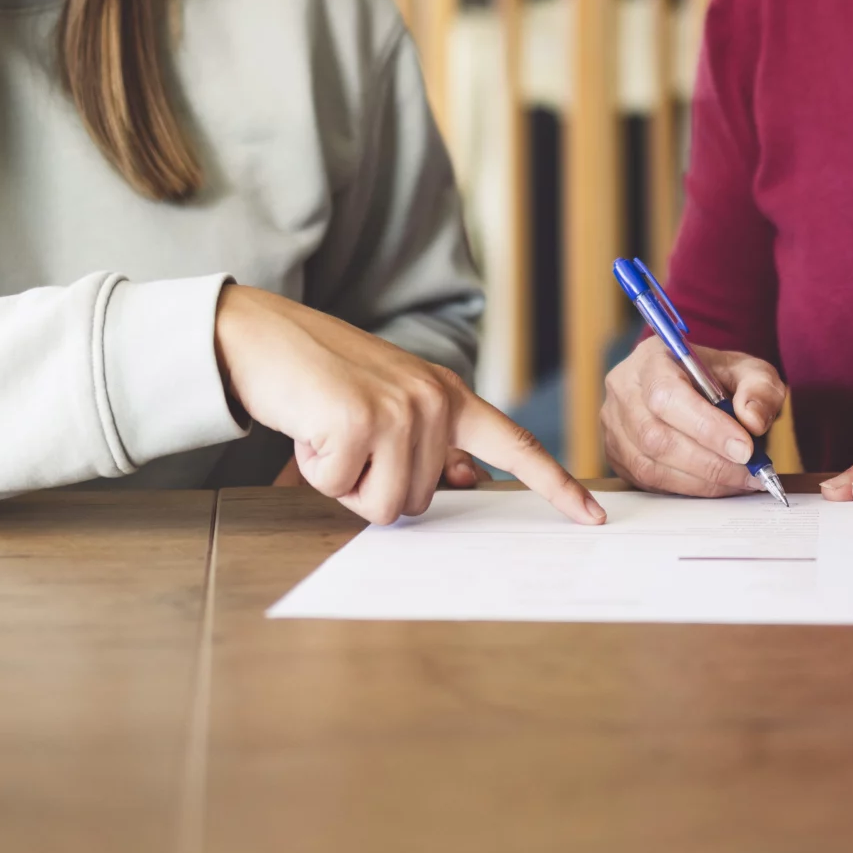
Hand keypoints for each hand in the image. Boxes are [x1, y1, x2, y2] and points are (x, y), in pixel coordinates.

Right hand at [215, 285, 601, 525]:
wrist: (260, 336)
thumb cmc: (322, 379)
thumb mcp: (388, 404)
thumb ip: (428, 443)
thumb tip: (462, 481)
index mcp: (448, 396)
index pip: (515, 445)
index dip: (555, 486)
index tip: (593, 517)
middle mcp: (434, 400)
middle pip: (418, 500)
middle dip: (371, 483)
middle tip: (345, 437)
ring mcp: (401, 409)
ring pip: (384, 506)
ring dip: (345, 480)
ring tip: (329, 431)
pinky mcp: (360, 421)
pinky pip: (340, 489)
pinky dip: (315, 470)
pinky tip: (310, 427)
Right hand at [602, 333, 786, 496]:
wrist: (697, 386)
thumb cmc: (720, 377)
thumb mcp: (750, 370)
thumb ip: (759, 389)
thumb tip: (752, 420)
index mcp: (651, 358)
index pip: (668, 396)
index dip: (706, 427)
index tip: (745, 449)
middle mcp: (623, 389)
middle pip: (655, 436)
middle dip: (709, 462)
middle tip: (751, 473)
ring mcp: (614, 425)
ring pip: (650, 465)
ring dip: (702, 481)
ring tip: (741, 480)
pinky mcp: (617, 455)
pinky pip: (648, 482)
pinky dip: (689, 489)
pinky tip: (718, 484)